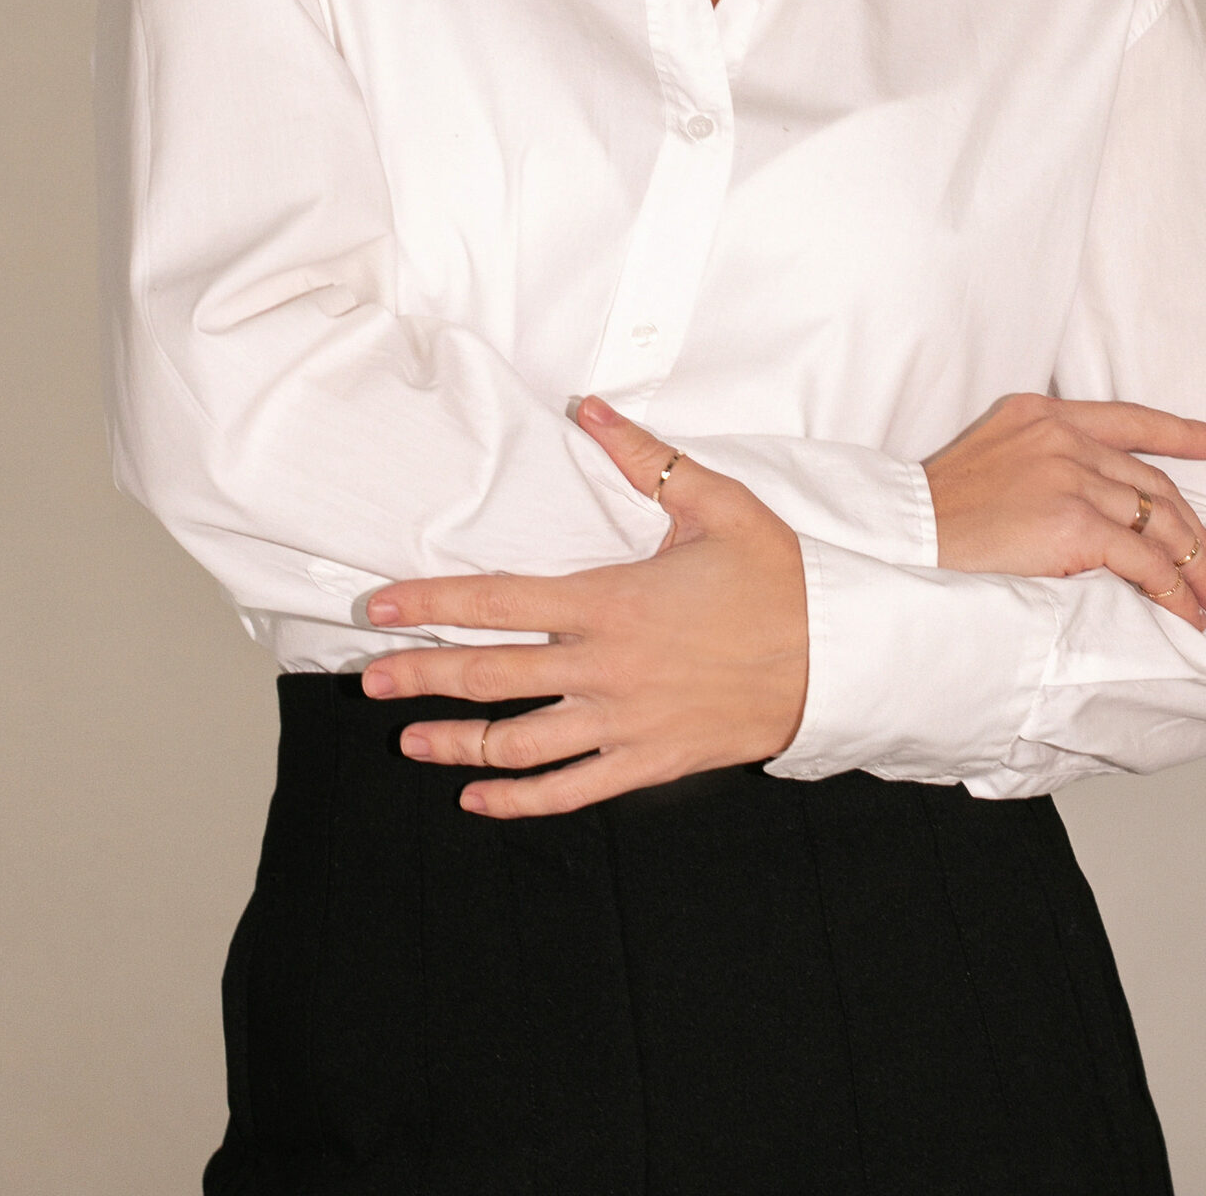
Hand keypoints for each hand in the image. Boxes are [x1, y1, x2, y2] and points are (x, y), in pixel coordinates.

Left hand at [359, 397, 807, 817]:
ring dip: (455, 743)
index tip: (381, 608)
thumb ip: (645, 457)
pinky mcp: (648, 761)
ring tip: (409, 741)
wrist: (836, 657)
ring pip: (518, 744)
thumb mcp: (717, 502)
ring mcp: (623, 722)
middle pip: (491, 676)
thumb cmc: (777, 577)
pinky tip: (477, 798)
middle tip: (368, 681)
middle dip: (421, 677)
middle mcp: (604, 667)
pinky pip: (570, 790)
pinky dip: (519, 800)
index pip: (498, 601)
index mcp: (610, 601)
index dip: (432, 604)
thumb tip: (588, 404)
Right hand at [923, 394, 1205, 630]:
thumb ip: (1045, 462)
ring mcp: (1069, 476)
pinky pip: (1144, 561)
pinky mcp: (1073, 522)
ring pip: (1159, 524)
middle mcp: (1062, 436)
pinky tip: (1186, 613)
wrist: (904, 532)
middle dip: (1201, 533)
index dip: (1185, 435)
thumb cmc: (939, 509)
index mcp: (1043, 412)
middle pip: (1155, 485)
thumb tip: (1101, 509)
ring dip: (1196, 568)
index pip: (1131, 419)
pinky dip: (1173, 591)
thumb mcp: (993, 456)